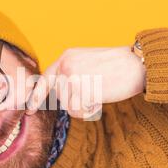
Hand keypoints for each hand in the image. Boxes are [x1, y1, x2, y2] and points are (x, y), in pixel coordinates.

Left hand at [26, 46, 145, 118]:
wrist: (137, 64)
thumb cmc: (119, 66)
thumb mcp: (89, 63)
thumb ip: (73, 73)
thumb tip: (62, 93)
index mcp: (67, 56)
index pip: (46, 78)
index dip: (37, 95)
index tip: (30, 110)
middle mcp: (65, 65)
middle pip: (60, 96)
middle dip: (75, 100)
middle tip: (95, 91)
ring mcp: (71, 77)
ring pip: (68, 105)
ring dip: (83, 106)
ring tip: (99, 93)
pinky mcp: (80, 89)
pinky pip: (77, 111)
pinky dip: (88, 110)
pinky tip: (99, 99)